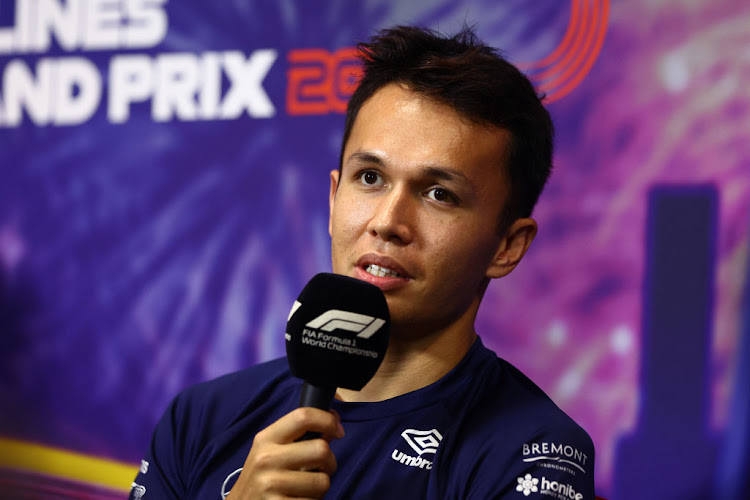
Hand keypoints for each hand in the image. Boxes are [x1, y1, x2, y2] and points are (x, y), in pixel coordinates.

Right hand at [226, 407, 344, 498]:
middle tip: (321, 469)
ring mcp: (271, 484)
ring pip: (322, 481)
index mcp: (266, 439)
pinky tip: (298, 499)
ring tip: (305, 488)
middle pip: (321, 449)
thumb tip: (333, 425)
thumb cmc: (262, 478)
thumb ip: (299, 437)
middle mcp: (266, 459)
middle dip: (329, 462)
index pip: (303, 416)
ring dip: (321, 487)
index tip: (337, 430)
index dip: (327, 420)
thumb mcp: (272, 451)